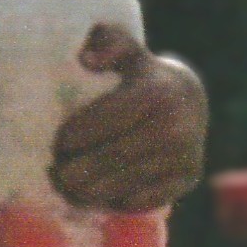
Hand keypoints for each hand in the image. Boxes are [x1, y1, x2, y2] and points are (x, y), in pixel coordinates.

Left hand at [50, 25, 208, 214]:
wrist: (191, 99)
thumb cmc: (142, 75)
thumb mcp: (125, 52)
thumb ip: (105, 44)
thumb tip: (86, 59)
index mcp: (155, 93)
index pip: (98, 125)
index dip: (69, 139)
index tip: (57, 145)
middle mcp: (174, 126)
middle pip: (105, 161)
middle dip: (72, 171)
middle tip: (55, 172)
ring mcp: (183, 156)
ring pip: (119, 186)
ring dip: (86, 192)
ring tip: (68, 186)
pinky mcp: (187, 180)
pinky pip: (137, 202)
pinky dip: (113, 201)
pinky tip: (98, 192)